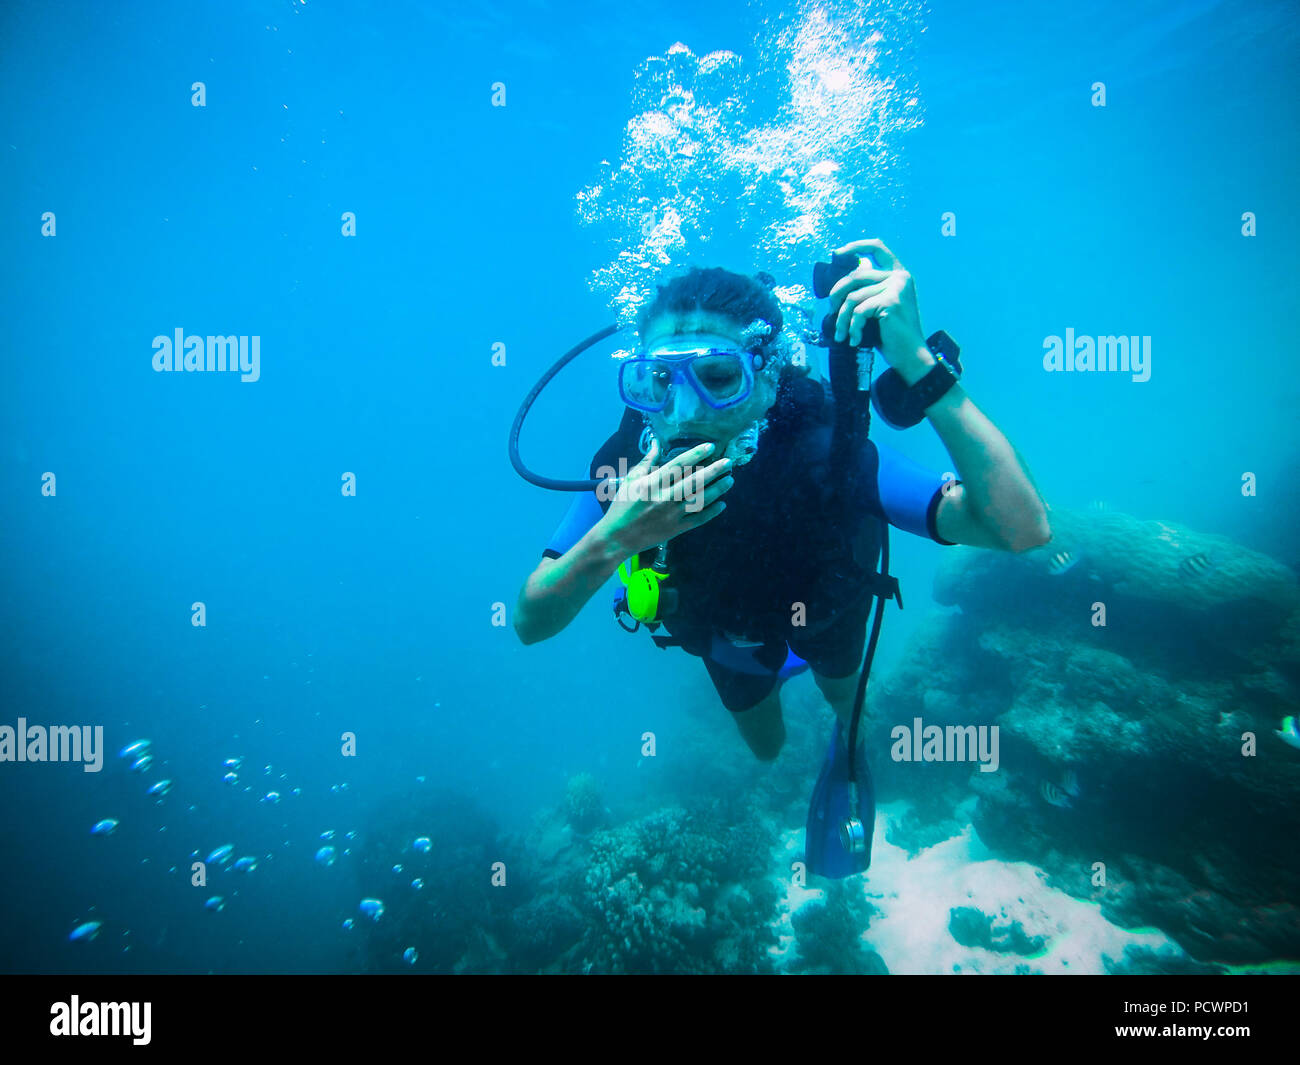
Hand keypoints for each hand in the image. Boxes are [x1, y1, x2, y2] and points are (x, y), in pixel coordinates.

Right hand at [600, 440, 733, 556]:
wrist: (618, 537)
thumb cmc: (622, 506)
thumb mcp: (630, 480)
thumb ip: (646, 462)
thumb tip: (656, 443)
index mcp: (652, 483)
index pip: (678, 465)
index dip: (696, 454)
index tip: (710, 447)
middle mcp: (664, 498)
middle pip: (694, 481)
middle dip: (714, 471)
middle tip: (729, 462)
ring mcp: (671, 515)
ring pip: (700, 500)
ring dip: (717, 489)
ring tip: (730, 480)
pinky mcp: (676, 529)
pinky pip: (698, 519)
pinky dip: (711, 512)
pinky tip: (722, 504)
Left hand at [827, 238, 927, 368]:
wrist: (909, 354)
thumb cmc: (891, 334)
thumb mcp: (879, 306)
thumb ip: (867, 290)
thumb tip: (839, 284)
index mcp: (898, 274)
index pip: (877, 247)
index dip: (855, 246)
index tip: (836, 253)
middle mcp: (899, 276)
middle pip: (856, 275)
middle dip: (836, 293)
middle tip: (831, 313)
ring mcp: (896, 287)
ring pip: (853, 296)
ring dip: (841, 318)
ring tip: (841, 334)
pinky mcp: (891, 302)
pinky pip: (859, 311)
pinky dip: (852, 327)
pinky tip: (854, 340)